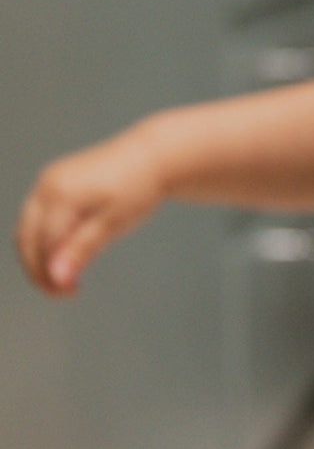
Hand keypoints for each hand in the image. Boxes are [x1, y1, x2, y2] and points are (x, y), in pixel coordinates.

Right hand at [15, 125, 166, 295]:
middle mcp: (47, 185)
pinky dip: (45, 238)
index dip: (51, 273)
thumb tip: (57, 277)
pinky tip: (66, 253)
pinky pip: (38, 215)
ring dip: (38, 256)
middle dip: (38, 269)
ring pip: (28, 228)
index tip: (69, 293)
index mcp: (61, 194)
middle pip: (27, 238)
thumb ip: (81, 249)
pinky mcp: (53, 180)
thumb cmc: (138, 187)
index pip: (45, 245)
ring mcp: (47, 180)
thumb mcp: (113, 222)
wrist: (151, 155)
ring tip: (64, 277)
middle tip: (61, 292)